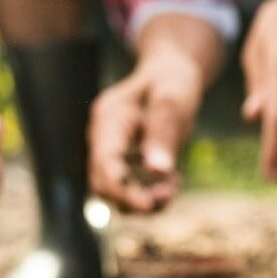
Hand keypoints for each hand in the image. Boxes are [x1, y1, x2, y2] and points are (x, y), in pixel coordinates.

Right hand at [88, 31, 212, 213]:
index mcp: (109, 118)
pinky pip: (130, 188)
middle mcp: (103, 138)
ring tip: (173, 187)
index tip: (148, 204)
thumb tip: (159, 172)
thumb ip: (163, 135)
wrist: (170, 73)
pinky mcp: (124, 162)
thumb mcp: (172, 101)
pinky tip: (172, 182)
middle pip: (103, 183)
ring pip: (116, 191)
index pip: (104, 162)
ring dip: (144, 199)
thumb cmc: (171, 81)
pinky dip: (150, 192)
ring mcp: (112, 151)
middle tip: (169, 194)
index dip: (121, 188)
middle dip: (133, 198)